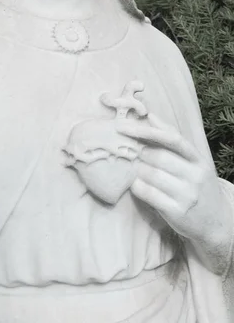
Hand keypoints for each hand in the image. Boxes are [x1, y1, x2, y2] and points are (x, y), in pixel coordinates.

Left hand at [116, 114, 232, 273]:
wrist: (215, 223)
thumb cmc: (196, 185)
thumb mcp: (192, 162)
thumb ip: (172, 139)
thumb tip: (151, 116)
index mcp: (198, 159)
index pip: (172, 138)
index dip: (146, 131)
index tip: (124, 127)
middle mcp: (195, 175)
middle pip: (158, 156)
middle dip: (138, 153)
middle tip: (129, 153)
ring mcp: (187, 194)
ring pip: (151, 174)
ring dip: (136, 169)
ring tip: (132, 167)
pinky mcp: (177, 211)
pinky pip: (148, 193)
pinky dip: (136, 186)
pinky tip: (134, 184)